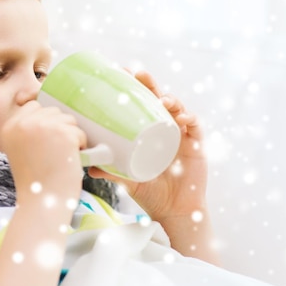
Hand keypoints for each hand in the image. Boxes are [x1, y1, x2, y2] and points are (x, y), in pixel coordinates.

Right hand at [2, 101, 85, 209]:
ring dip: (71, 138)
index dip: (46, 123)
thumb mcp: (20, 149)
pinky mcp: (63, 134)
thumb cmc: (35, 180)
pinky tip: (70, 161)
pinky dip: (80, 148)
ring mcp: (44, 126)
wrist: (42, 202)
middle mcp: (24, 123)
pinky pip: (80, 133)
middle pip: (54, 112)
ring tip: (62, 158)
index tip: (46, 144)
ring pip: (69, 120)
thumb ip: (28, 129)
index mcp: (10, 126)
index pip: (34, 107)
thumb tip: (51, 112)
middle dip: (60, 130)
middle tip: (55, 154)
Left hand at [88, 71, 207, 223]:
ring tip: (161, 100)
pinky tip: (182, 118)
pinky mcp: (196, 145)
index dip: (134, 88)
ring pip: (178, 108)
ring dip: (171, 99)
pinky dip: (191, 119)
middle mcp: (164, 129)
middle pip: (159, 99)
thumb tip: (88, 165)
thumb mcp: (127, 180)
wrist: (173, 212)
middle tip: (138, 74)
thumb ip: (110, 172)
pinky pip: (196, 127)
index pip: (141, 104)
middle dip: (150, 84)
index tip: (121, 73)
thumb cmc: (150, 192)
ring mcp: (181, 135)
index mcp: (148, 132)